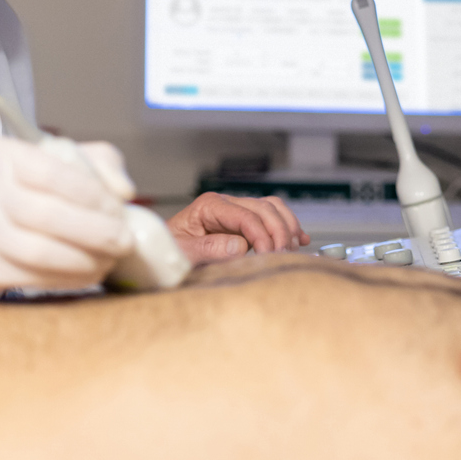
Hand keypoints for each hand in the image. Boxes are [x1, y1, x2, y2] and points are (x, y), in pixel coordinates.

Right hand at [0, 137, 134, 298]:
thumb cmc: (12, 191)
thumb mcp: (46, 162)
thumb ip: (94, 165)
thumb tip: (124, 190)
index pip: (51, 173)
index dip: (93, 196)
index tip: (119, 212)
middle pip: (44, 215)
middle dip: (94, 232)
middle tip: (124, 243)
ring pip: (35, 253)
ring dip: (82, 261)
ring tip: (107, 262)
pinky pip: (24, 278)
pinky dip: (63, 280)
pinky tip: (84, 275)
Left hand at [167, 192, 307, 261]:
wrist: (161, 253)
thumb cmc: (168, 252)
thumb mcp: (182, 253)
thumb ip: (208, 248)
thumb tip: (239, 245)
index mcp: (210, 206)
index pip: (246, 216)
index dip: (262, 235)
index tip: (268, 255)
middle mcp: (225, 203)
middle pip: (264, 208)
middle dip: (278, 231)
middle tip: (282, 255)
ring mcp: (235, 210)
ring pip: (272, 207)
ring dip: (286, 226)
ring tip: (291, 249)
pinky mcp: (243, 222)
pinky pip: (271, 216)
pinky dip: (288, 226)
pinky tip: (299, 240)